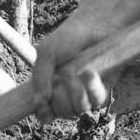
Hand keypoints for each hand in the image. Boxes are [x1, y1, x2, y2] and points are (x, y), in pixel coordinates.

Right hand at [32, 0, 139, 121]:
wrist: (96, 26)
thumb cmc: (69, 37)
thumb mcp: (47, 54)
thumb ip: (39, 78)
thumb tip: (37, 103)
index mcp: (50, 88)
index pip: (44, 113)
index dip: (44, 113)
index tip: (44, 108)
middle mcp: (67, 94)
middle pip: (61, 113)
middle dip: (60, 97)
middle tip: (62, 75)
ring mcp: (85, 94)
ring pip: (78, 110)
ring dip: (76, 91)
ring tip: (76, 71)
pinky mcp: (102, 91)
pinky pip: (96, 102)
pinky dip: (91, 88)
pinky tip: (90, 72)